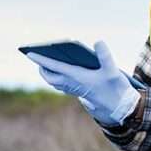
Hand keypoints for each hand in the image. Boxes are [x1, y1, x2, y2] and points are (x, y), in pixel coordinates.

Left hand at [25, 40, 140, 126]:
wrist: (121, 108)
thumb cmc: (116, 89)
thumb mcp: (113, 71)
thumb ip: (105, 56)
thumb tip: (98, 42)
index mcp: (77, 77)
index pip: (54, 67)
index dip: (41, 59)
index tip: (29, 53)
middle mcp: (73, 84)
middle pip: (50, 77)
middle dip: (42, 67)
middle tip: (36, 56)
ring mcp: (75, 89)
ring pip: (55, 82)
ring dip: (49, 72)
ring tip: (47, 60)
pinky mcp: (80, 91)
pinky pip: (63, 84)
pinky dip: (58, 76)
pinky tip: (62, 68)